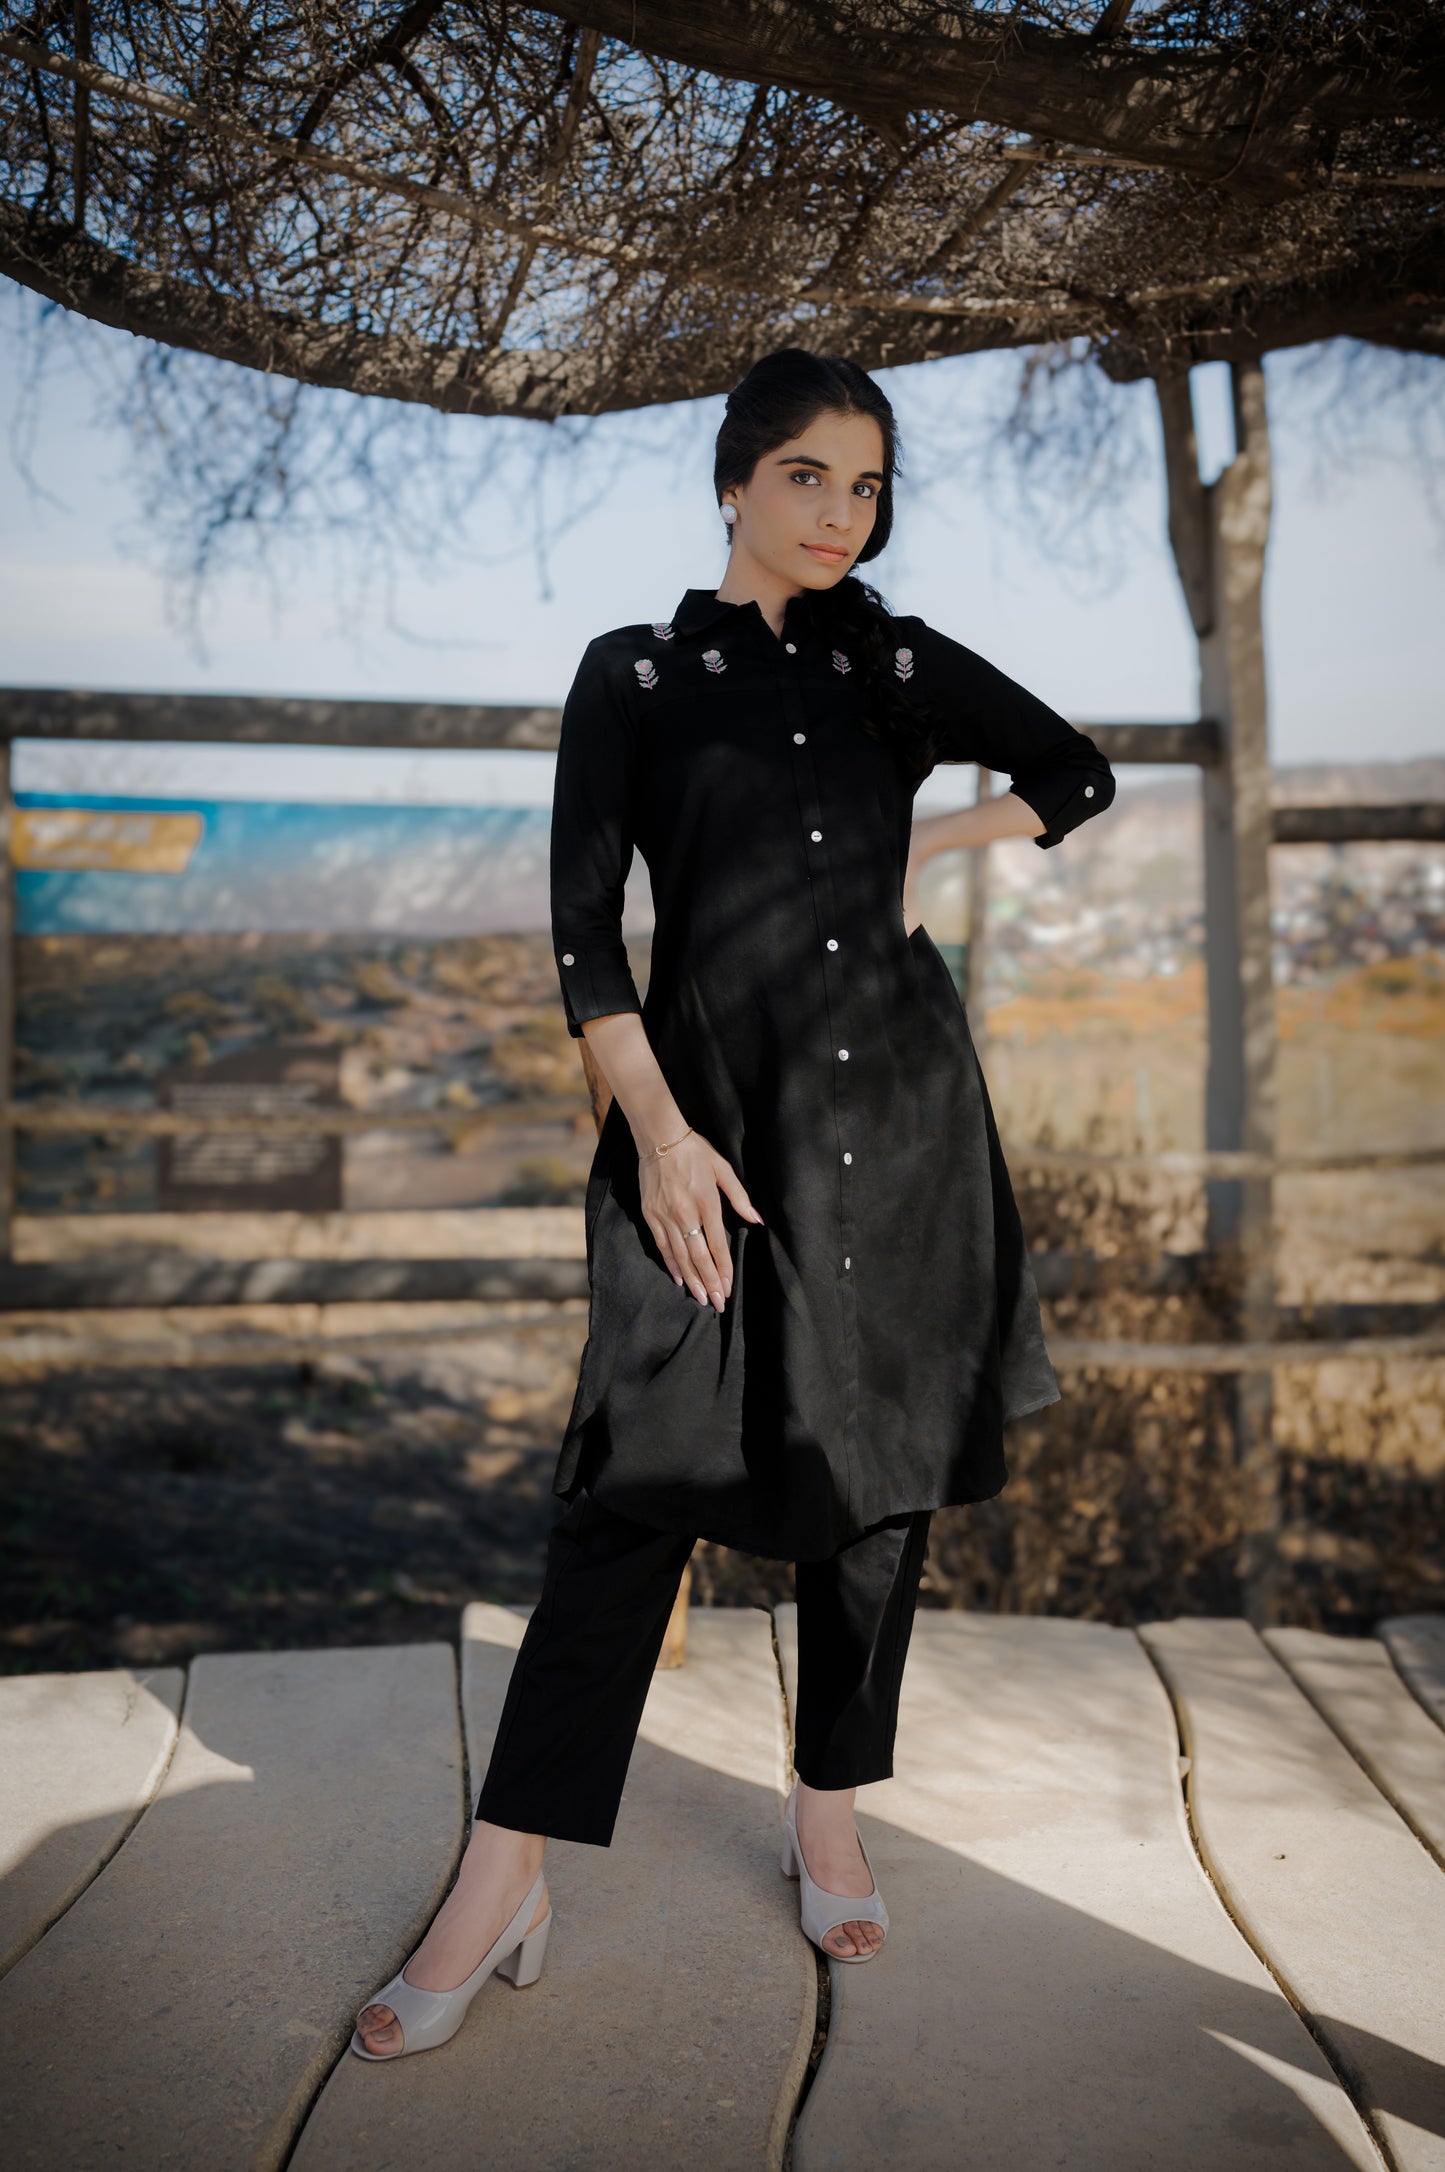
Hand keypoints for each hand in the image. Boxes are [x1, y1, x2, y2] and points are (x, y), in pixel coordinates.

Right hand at [639, 1132, 763, 1310]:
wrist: (659, 1138)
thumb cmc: (695, 1152)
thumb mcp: (723, 1169)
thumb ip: (739, 1197)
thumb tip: (756, 1220)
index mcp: (706, 1202)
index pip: (716, 1244)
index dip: (724, 1268)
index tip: (729, 1287)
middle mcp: (685, 1213)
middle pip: (698, 1256)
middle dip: (709, 1282)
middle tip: (717, 1303)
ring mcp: (665, 1216)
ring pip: (680, 1255)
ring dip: (692, 1280)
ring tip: (700, 1298)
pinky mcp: (650, 1215)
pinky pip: (662, 1246)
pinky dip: (671, 1264)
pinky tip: (680, 1279)